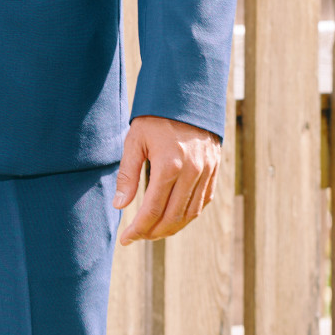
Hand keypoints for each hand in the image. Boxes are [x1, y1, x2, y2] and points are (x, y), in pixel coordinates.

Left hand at [113, 115, 221, 243]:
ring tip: (154, 232)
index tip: (126, 239)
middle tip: (138, 238)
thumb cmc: (156, 117)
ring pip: (191, 213)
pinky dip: (189, 214)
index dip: (138, 229)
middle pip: (173, 217)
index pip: (152, 210)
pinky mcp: (214, 168)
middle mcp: (192, 171)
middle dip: (153, 233)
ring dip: (172, 228)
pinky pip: (204, 200)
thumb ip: (127, 174)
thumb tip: (120, 205)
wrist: (188, 95)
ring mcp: (207, 171)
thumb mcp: (135, 140)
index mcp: (169, 165)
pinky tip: (175, 217)